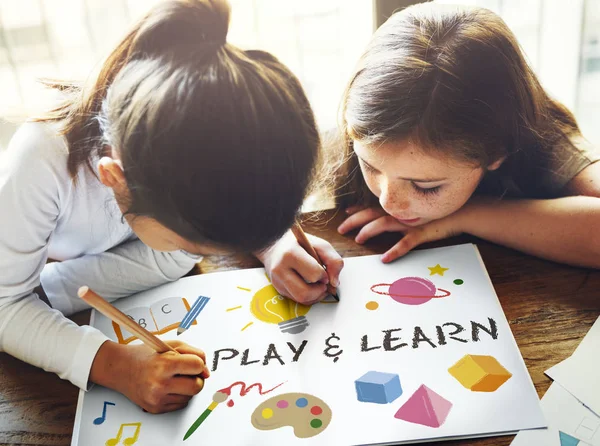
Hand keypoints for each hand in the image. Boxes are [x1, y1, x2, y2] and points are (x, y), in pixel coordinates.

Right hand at [91, 340, 209, 413]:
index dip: (199, 364)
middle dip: (197, 378)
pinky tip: (168, 386)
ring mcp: (157, 399)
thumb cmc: (147, 355)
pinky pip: (180, 404)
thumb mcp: (170, 345)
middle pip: (197, 386)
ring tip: (174, 378)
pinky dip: (179, 395)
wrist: (120, 368)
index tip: (194, 363)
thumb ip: (193, 354)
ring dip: (187, 387)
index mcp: (164, 364)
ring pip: (189, 396)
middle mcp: (160, 384)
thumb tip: (207, 372)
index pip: (197, 366)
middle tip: (188, 372)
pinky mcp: (155, 409)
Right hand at [256, 229, 343, 304]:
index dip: (324, 276)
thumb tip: (334, 283)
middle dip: (320, 291)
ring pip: (301, 300)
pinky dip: (309, 297)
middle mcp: (280, 269)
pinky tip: (311, 287)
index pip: (313, 274)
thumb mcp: (320, 245)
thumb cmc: (301, 244)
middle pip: (304, 293)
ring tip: (319, 286)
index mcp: (290, 254)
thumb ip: (333, 260)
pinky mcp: (278, 289)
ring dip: (316, 296)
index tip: (324, 271)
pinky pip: (298, 301)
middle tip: (323, 283)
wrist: (276, 245)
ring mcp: (277, 281)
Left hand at [338, 206, 463, 262]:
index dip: (357, 210)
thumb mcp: (414, 212)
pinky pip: (405, 243)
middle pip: (371, 214)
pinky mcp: (421, 233)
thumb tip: (382, 217)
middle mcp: (400, 213)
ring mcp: (410, 222)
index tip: (345, 213)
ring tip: (358, 239)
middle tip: (341, 229)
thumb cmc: (435, 214)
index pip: (372, 206)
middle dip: (354, 221)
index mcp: (398, 208)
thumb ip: (398, 214)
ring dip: (369, 230)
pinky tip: (385, 258)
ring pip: (384, 224)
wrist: (460, 214)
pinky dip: (394, 250)